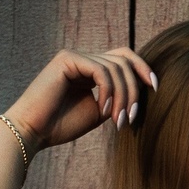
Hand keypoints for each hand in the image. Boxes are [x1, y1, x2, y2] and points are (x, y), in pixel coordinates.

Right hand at [2, 47, 156, 153]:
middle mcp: (83, 58)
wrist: (32, 132)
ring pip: (115, 68)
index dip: (143, 69)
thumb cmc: (61, 126)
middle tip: (132, 117)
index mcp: (90, 69)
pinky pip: (101, 71)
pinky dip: (108, 92)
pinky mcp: (67, 59)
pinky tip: (102, 110)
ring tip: (117, 121)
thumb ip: (117, 97)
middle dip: (135, 88)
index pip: (123, 59)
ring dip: (122, 96)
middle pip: (124, 60)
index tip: (156, 89)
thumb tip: (141, 89)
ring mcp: (75, 56)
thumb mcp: (98, 112)